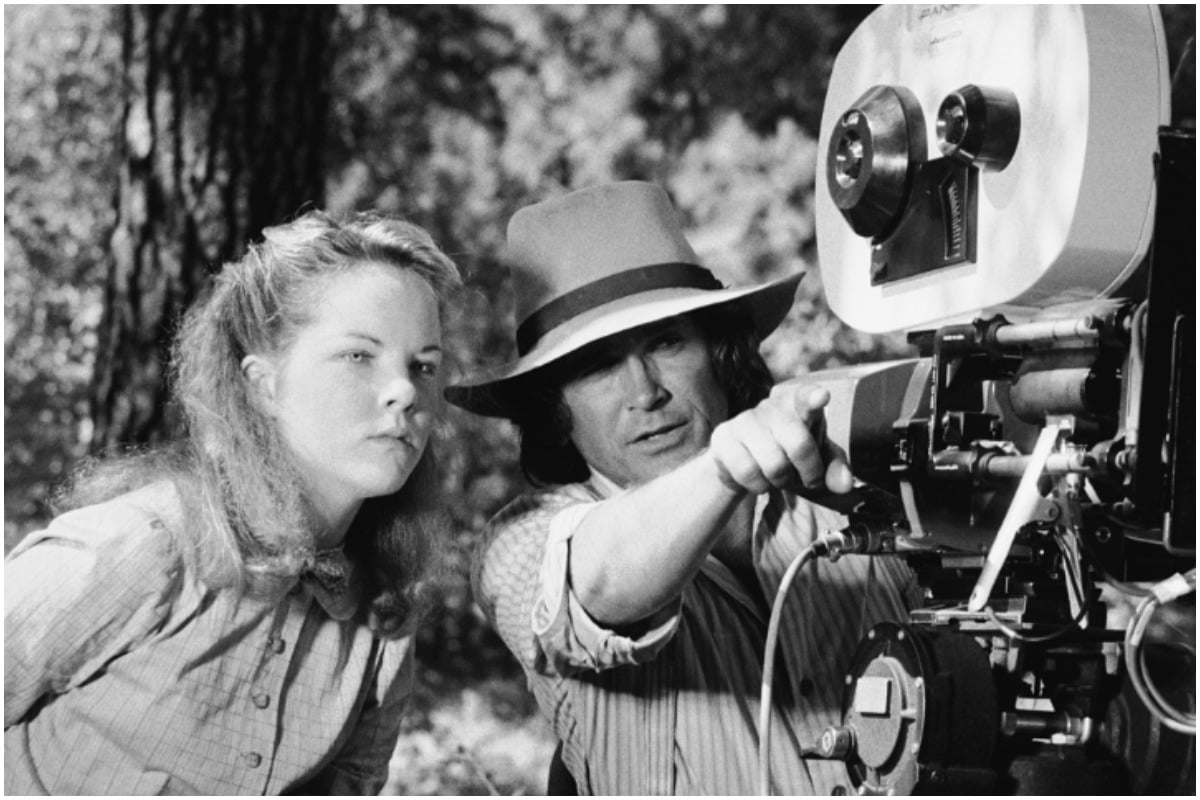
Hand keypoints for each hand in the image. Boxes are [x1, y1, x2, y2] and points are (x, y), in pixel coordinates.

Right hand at [707, 383, 853, 495]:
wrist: (743, 462)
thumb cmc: (789, 455)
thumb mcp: (817, 460)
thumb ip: (835, 470)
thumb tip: (844, 485)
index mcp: (798, 404)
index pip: (806, 397)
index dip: (814, 398)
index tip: (822, 396)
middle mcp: (771, 407)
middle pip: (798, 444)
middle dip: (809, 471)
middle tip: (808, 479)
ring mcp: (744, 420)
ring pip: (774, 464)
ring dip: (781, 481)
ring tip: (777, 475)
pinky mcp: (723, 437)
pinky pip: (748, 472)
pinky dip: (758, 485)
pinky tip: (757, 478)